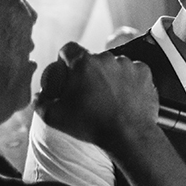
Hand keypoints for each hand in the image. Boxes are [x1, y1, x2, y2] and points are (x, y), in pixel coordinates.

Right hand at [35, 42, 159, 153]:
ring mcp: (128, 64)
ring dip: (111, 75)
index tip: (69, 72)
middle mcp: (106, 58)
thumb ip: (41, 102)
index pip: (69, 49)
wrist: (128, 136)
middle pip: (93, 58)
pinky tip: (126, 95)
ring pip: (115, 64)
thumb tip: (40, 96)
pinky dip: (131, 80)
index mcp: (83, 63)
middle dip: (90, 71)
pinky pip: (134, 71)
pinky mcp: (145, 73)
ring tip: (110, 96)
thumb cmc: (91, 126)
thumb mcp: (55, 116)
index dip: (66, 60)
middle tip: (90, 91)